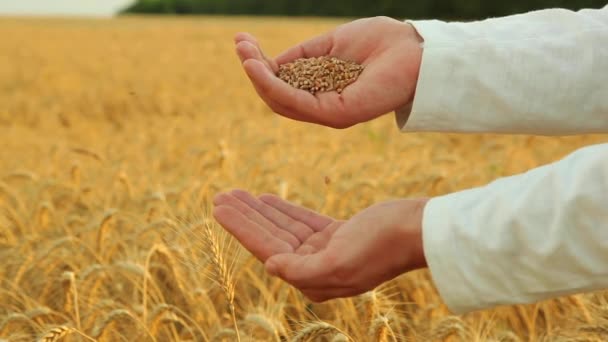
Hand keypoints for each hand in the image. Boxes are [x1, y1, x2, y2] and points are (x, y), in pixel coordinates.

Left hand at [213, 190, 427, 301]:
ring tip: (235, 193)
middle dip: (245, 217)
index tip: (220, 207)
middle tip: (221, 196)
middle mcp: (317, 268)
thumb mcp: (340, 262)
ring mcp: (327, 251)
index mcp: (314, 279)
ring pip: (284, 228)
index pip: (268, 250)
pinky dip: (284, 211)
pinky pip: (302, 222)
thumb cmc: (382, 245)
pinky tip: (266, 199)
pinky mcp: (338, 235)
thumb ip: (302, 270)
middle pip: (271, 238)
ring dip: (260, 210)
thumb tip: (270, 266)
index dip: (241, 228)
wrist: (419, 230)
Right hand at [234, 16, 422, 128]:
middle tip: (240, 45)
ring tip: (245, 55)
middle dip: (255, 70)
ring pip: (282, 102)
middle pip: (277, 96)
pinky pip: (297, 102)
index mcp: (323, 91)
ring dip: (259, 78)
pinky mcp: (338, 114)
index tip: (243, 40)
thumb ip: (301, 56)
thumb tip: (269, 61)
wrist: (416, 47)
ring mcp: (331, 113)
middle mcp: (324, 106)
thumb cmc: (381, 42)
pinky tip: (259, 67)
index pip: (283, 85)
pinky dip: (274, 85)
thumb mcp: (330, 45)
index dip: (260, 65)